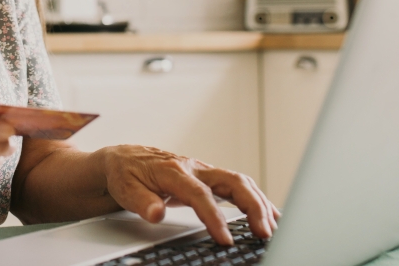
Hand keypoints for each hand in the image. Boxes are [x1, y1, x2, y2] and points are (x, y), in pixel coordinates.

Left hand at [99, 145, 279, 244]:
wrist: (124, 159)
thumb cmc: (126, 173)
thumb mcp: (125, 188)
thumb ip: (141, 201)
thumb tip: (156, 213)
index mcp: (174, 171)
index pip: (200, 194)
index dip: (215, 217)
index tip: (226, 239)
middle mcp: (194, 168)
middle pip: (233, 181)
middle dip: (253, 207)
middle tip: (265, 233)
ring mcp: (205, 172)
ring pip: (241, 182)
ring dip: (260, 204)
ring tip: (274, 229)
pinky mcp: (209, 178)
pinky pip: (239, 186)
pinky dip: (257, 200)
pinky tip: (270, 215)